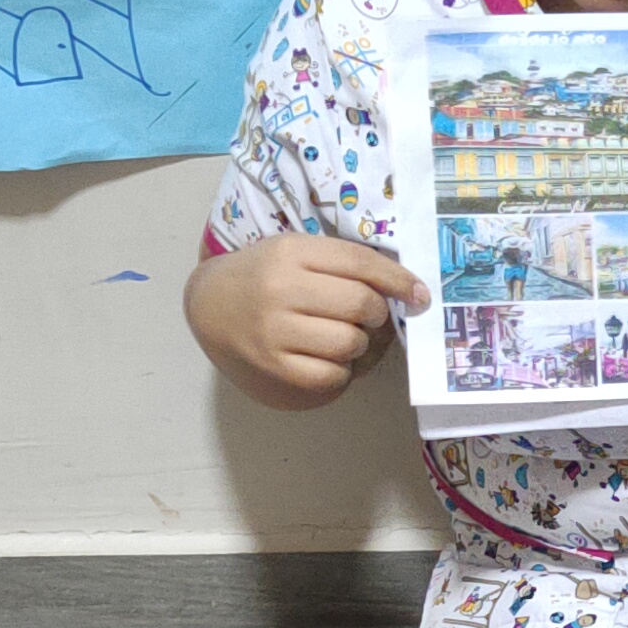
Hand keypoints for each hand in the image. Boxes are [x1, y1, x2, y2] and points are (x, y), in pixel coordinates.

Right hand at [198, 233, 430, 404]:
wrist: (209, 305)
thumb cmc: (263, 276)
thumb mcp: (295, 252)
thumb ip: (342, 264)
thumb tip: (405, 291)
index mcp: (291, 252)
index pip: (359, 262)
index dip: (397, 279)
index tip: (418, 293)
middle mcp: (281, 289)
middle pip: (360, 304)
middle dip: (377, 315)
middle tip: (371, 318)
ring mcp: (274, 331)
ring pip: (349, 342)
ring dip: (360, 344)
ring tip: (346, 338)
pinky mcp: (273, 366)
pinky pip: (331, 375)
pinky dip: (341, 370)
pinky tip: (330, 359)